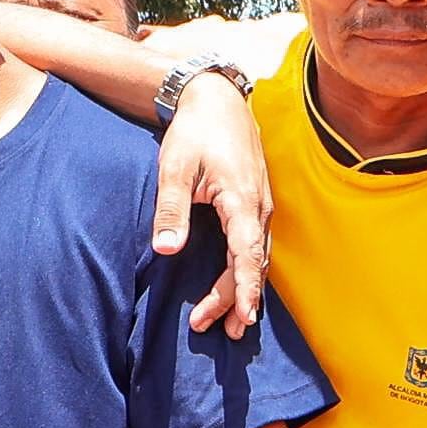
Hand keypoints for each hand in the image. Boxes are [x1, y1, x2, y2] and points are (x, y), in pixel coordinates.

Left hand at [154, 72, 271, 335]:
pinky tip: (238, 286)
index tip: (244, 318)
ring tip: (232, 323)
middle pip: (252, 263)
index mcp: (242, 200)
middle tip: (212, 328)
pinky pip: (255, 245)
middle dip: (236, 299)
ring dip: (243, 289)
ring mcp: (261, 205)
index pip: (246, 255)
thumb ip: (171, 208)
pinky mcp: (255, 203)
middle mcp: (259, 207)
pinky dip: (247, 270)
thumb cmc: (195, 131)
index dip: (244, 289)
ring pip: (256, 257)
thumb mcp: (175, 166)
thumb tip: (165, 250)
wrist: (217, 99)